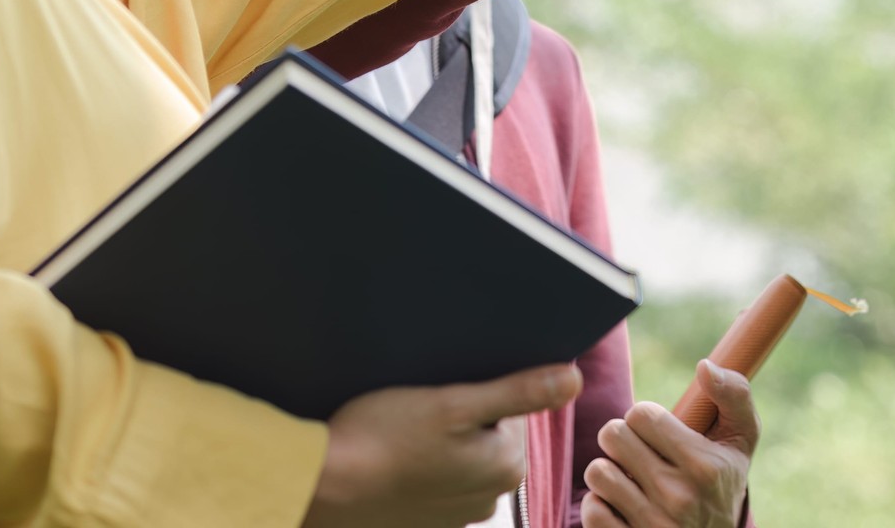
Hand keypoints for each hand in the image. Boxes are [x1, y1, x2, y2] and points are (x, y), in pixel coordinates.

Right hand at [304, 364, 579, 527]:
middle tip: (422, 410)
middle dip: (462, 416)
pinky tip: (396, 456)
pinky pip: (437, 480)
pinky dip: (422, 465)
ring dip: (440, 441)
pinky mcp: (426, 521)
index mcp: (506, 467)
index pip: (512, 409)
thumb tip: (573, 380)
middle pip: (488, 433)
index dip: (479, 390)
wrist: (322, 487)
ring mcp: (457, 515)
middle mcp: (490, 499)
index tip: (448, 391)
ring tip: (405, 433)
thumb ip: (518, 393)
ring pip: (461, 456)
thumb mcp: (453, 404)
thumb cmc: (382, 439)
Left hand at [580, 361, 755, 527]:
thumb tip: (705, 366)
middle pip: (613, 436)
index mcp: (704, 465)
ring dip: (607, 469)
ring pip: (597, 472)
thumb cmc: (724, 482)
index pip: (642, 414)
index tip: (653, 429)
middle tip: (633, 448)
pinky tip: (619, 504)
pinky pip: (592, 511)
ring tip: (625, 475)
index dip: (642, 416)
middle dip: (620, 436)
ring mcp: (653, 525)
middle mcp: (678, 496)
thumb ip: (733, 395)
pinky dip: (599, 503)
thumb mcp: (742, 440)